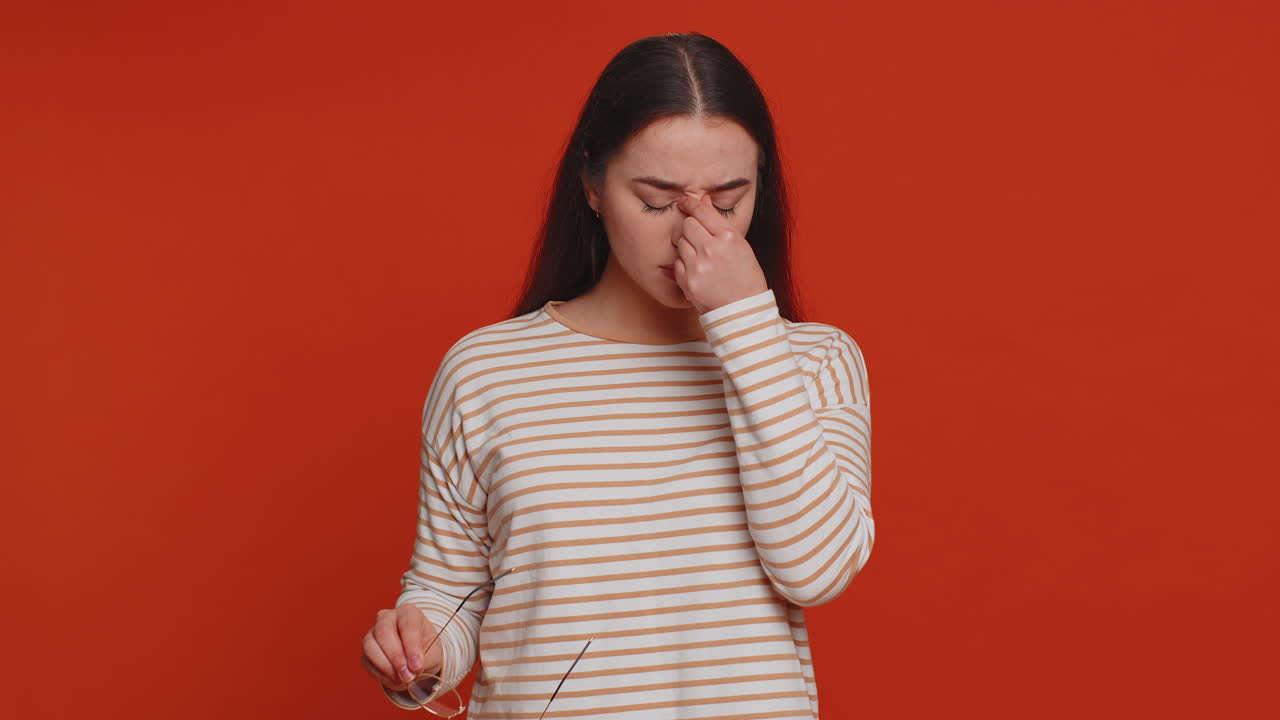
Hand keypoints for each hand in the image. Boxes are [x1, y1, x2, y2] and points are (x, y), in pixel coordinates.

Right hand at [361, 605, 443, 690]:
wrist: (417, 657)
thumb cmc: (427, 649)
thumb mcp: (433, 653)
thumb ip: (423, 660)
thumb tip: (410, 671)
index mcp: (409, 613)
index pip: (408, 625)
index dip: (411, 647)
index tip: (417, 666)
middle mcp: (387, 618)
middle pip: (384, 632)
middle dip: (396, 657)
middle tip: (407, 676)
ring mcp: (373, 632)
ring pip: (370, 646)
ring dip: (386, 667)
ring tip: (401, 680)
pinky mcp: (367, 649)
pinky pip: (367, 661)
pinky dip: (380, 674)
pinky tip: (394, 680)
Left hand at [673, 194, 768, 314]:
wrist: (744, 310)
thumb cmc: (746, 277)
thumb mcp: (740, 245)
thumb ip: (719, 224)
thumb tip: (703, 200)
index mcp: (729, 237)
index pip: (702, 211)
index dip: (691, 204)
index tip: (685, 203)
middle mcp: (712, 249)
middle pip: (687, 225)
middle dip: (691, 228)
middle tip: (700, 238)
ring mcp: (698, 266)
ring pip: (680, 243)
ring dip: (688, 247)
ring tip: (703, 259)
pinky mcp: (688, 281)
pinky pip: (677, 262)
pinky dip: (684, 265)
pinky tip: (699, 272)